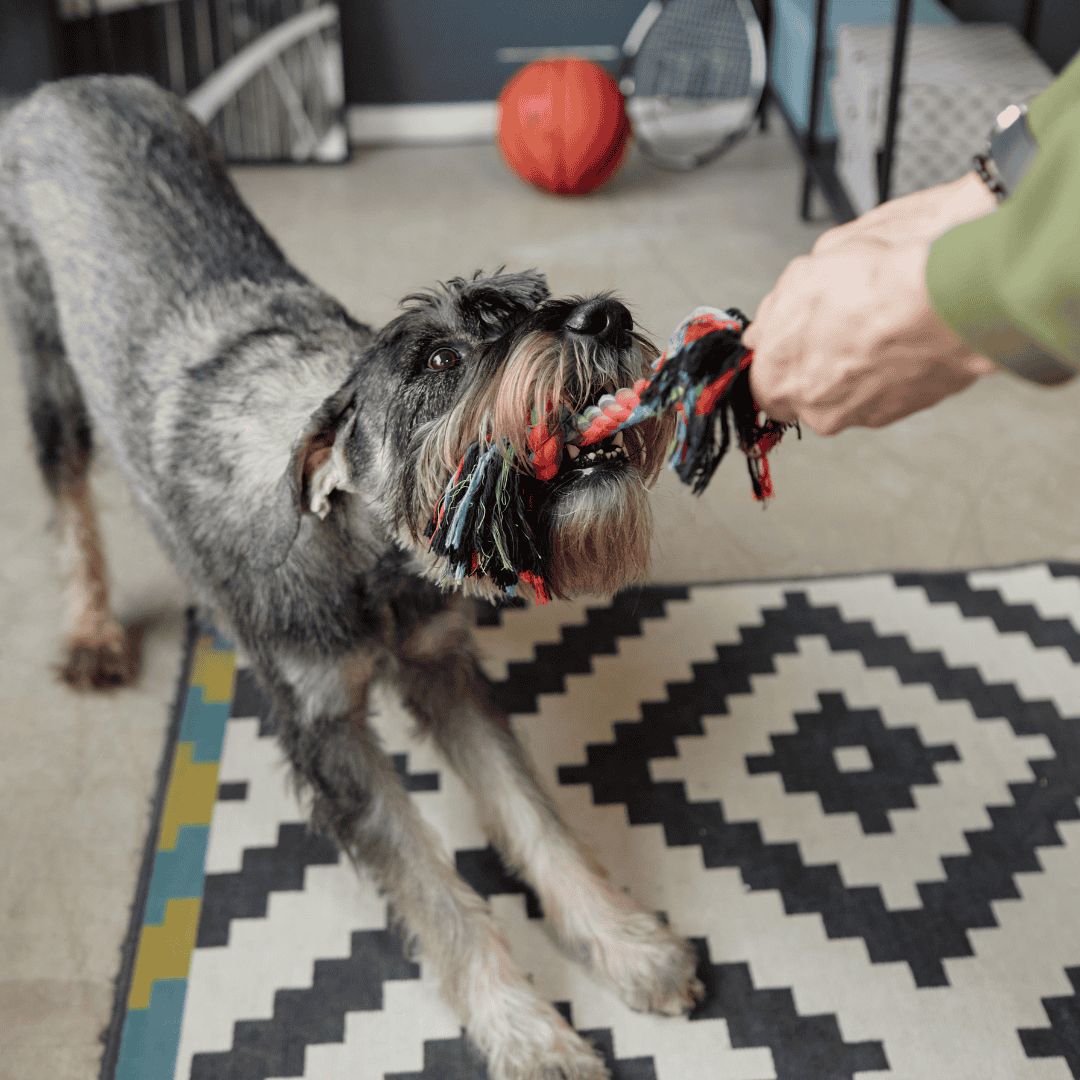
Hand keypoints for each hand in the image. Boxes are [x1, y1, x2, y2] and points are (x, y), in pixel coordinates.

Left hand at [744, 174, 998, 434]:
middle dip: (816, 361)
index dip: (778, 357)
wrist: (947, 300)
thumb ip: (774, 314)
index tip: (789, 339)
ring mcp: (863, 415)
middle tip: (836, 324)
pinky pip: (887, 387)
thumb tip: (764, 329)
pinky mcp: (904, 410)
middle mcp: (817, 411)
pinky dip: (890, 365)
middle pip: (806, 390)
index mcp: (778, 382)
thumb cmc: (872, 287)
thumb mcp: (800, 279)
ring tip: (875, 322)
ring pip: (849, 390)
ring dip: (857, 362)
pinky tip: (899, 333)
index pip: (763, 384)